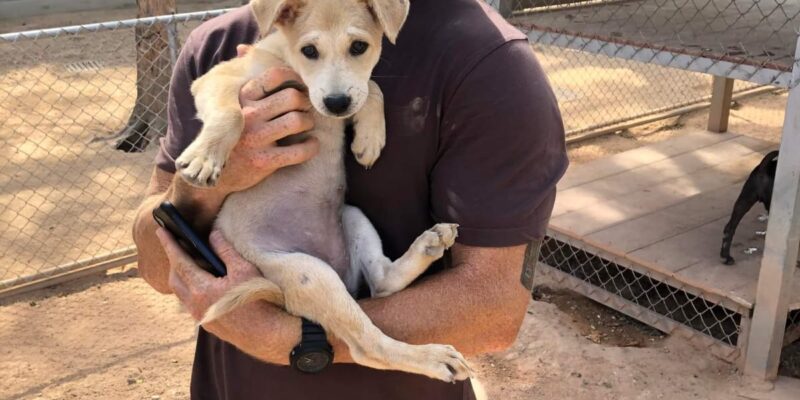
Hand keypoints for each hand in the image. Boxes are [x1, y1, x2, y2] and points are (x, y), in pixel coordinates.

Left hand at [155, 228, 259, 319]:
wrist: (268, 334)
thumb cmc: (259, 300)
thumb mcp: (244, 270)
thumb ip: (225, 250)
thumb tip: (213, 235)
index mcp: (202, 289)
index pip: (179, 262)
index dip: (169, 244)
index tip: (161, 230)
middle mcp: (195, 305)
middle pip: (175, 279)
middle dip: (173, 260)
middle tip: (174, 245)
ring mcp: (200, 317)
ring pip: (181, 293)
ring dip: (180, 276)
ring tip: (187, 262)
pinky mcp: (208, 324)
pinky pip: (191, 303)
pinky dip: (190, 289)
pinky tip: (202, 284)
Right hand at [170, 55, 318, 225]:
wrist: (214, 174)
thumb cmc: (230, 133)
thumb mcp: (229, 105)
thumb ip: (243, 81)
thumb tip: (244, 48)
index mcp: (241, 98)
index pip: (274, 76)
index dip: (294, 78)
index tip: (300, 85)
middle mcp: (248, 116)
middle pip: (292, 97)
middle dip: (305, 102)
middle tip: (305, 108)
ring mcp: (256, 139)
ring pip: (298, 121)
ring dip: (309, 122)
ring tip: (306, 125)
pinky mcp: (264, 161)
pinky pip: (299, 151)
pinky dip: (312, 147)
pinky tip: (311, 144)